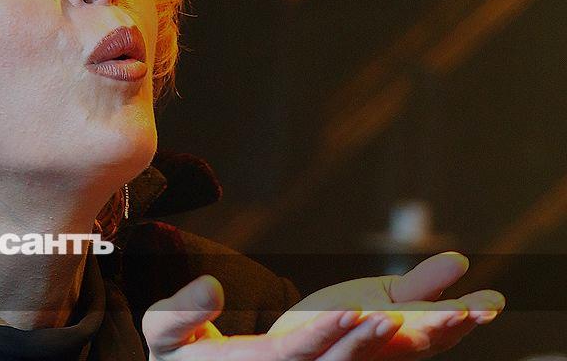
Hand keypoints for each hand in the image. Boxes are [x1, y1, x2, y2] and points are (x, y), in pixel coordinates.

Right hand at [141, 252, 503, 359]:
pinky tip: (473, 303)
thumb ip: (180, 314)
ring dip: (430, 335)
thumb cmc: (186, 357)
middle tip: (404, 316)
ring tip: (472, 310)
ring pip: (384, 358)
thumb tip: (209, 287)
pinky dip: (434, 326)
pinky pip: (394, 346)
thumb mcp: (169, 337)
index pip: (298, 355)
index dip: (327, 336)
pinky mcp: (347, 354)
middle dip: (377, 340)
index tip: (356, 313)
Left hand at [272, 252, 504, 358]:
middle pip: (408, 346)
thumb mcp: (386, 300)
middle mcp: (375, 355)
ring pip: (360, 351)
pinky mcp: (294, 352)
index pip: (438, 333)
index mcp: (401, 343)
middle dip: (436, 329)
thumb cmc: (341, 323)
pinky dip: (328, 329)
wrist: (283, 348)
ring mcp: (336, 358)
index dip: (464, 320)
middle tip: (463, 311)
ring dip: (379, 334)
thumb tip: (462, 261)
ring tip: (395, 316)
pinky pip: (310, 343)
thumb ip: (422, 285)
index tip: (492, 303)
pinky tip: (347, 312)